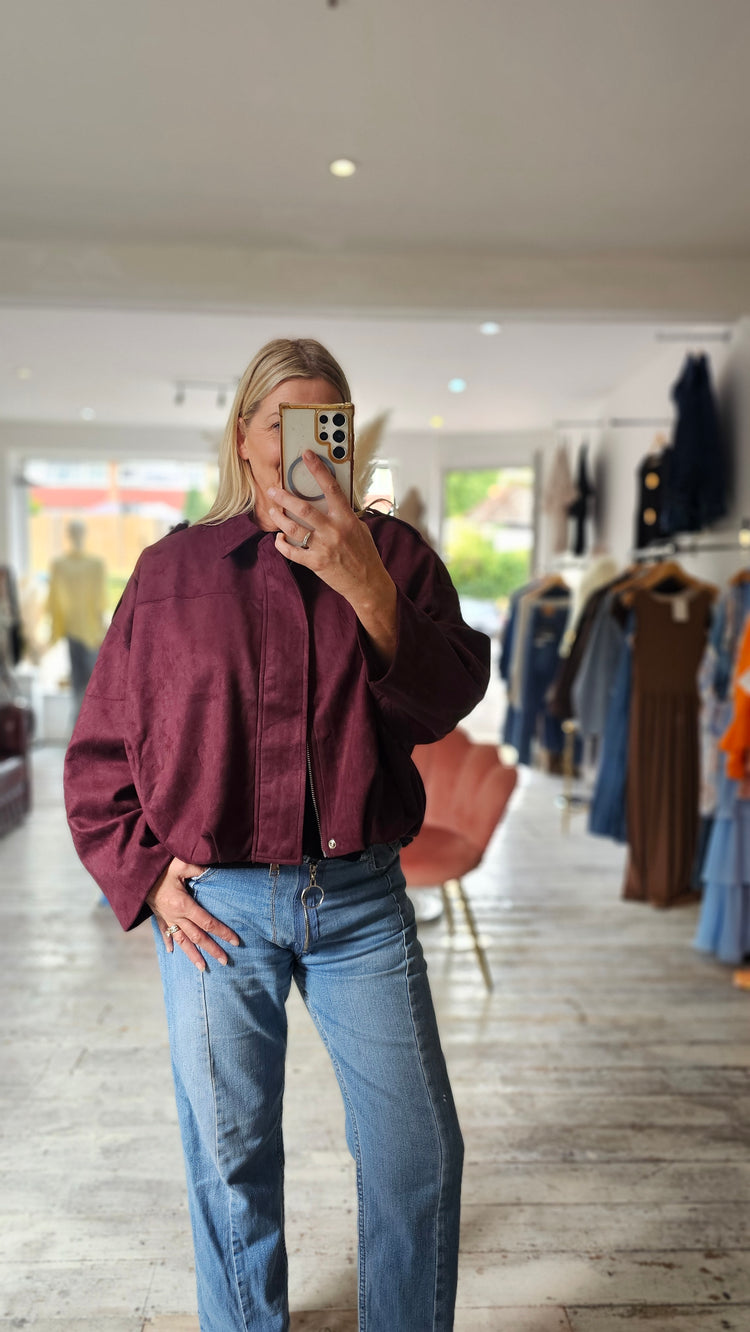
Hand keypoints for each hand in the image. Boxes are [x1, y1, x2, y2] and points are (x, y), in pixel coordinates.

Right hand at [147, 858, 239, 970]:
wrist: (136, 873)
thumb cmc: (160, 867)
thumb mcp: (181, 864)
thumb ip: (198, 869)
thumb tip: (213, 871)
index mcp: (183, 905)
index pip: (207, 922)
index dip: (222, 932)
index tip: (235, 941)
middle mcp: (175, 916)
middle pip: (197, 937)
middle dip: (212, 950)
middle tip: (225, 961)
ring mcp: (166, 917)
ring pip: (182, 940)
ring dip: (192, 955)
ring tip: (202, 968)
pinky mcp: (158, 915)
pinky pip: (165, 932)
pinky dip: (169, 941)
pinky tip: (171, 951)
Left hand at [267, 452, 397, 663]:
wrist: (368, 583)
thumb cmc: (365, 554)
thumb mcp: (359, 529)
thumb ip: (344, 515)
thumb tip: (330, 500)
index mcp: (346, 519)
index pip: (331, 488)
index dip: (317, 469)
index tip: (306, 455)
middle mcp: (334, 531)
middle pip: (303, 508)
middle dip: (284, 497)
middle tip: (273, 490)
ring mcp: (323, 547)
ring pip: (293, 528)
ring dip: (279, 518)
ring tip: (273, 511)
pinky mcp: (315, 563)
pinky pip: (291, 551)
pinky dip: (281, 544)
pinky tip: (279, 539)